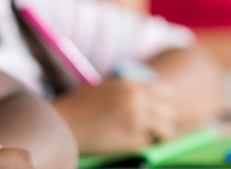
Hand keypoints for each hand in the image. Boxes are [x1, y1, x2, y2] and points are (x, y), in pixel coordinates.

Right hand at [52, 79, 175, 153]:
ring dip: (157, 136)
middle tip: (148, 130)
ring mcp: (137, 119)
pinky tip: (124, 142)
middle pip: (169, 112)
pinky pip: (149, 144)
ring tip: (141, 138)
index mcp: (131, 84)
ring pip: (167, 130)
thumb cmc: (79, 108)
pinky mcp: (133, 139)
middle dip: (161, 122)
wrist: (61, 122)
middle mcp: (137, 99)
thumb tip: (151, 103)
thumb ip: (128, 92)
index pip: (164, 92)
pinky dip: (141, 146)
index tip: (153, 113)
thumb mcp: (105, 89)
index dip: (160, 104)